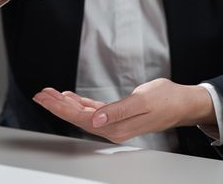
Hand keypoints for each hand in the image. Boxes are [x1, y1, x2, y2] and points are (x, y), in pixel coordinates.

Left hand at [33, 78, 215, 143]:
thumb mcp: (142, 102)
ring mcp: (113, 122)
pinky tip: (70, 97)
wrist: (182, 102)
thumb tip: (95, 120)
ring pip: (82, 113)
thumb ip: (118, 111)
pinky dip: (79, 103)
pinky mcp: (117, 114)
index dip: (61, 108)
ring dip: (65, 104)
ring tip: (49, 94)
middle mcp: (112, 127)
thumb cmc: (166, 100)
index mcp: (116, 127)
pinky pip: (93, 109)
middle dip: (57, 105)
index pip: (81, 118)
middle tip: (41, 94)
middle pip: (77, 117)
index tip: (46, 98)